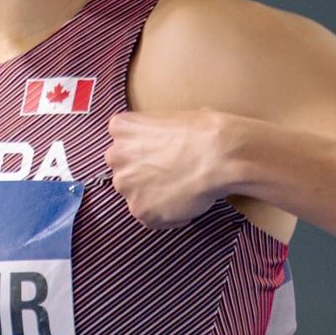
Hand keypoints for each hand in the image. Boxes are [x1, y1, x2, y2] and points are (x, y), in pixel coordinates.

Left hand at [104, 110, 231, 227]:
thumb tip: (162, 140)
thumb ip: (153, 131)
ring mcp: (125, 186)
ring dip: (153, 194)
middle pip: (125, 168)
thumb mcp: (171, 117)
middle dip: (143, 172)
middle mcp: (115, 156)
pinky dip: (167, 215)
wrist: (220, 156)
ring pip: (135, 193)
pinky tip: (187, 203)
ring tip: (181, 188)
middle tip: (171, 173)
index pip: (123, 142)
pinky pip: (150, 216)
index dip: (143, 150)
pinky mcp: (140, 210)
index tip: (160, 154)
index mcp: (121, 128)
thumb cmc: (204, 131)